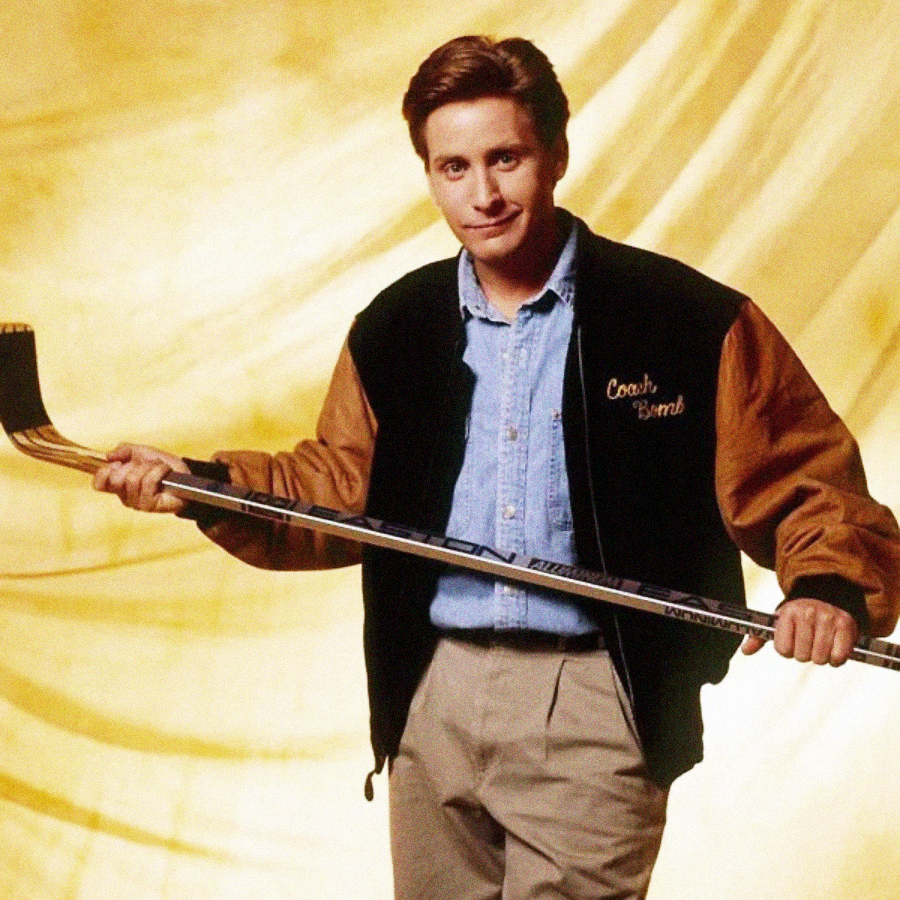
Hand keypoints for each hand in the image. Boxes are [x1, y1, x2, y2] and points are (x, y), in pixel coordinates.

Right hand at [92, 443, 189, 514]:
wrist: (184, 474)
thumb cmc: (162, 465)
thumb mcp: (141, 452)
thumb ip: (123, 450)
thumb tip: (108, 456)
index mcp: (119, 484)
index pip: (98, 484)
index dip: (104, 472)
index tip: (118, 464)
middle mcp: (125, 496)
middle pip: (115, 481)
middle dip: (132, 466)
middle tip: (145, 465)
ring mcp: (137, 503)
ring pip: (132, 480)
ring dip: (149, 467)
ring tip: (159, 467)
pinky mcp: (149, 506)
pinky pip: (148, 483)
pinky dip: (158, 471)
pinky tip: (165, 471)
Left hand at [741, 596, 858, 666]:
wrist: (827, 596)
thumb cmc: (799, 614)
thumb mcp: (778, 621)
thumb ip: (759, 637)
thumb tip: (745, 650)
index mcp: (787, 613)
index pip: (783, 650)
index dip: (788, 650)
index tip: (792, 640)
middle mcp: (807, 613)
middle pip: (802, 656)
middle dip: (805, 654)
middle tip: (809, 641)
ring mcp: (827, 618)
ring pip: (820, 658)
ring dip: (821, 657)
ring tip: (821, 643)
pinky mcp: (846, 624)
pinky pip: (838, 656)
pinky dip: (837, 658)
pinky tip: (834, 648)